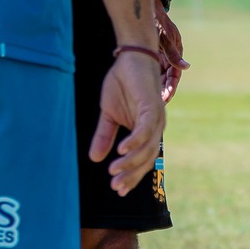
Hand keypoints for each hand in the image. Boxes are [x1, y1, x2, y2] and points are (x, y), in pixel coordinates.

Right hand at [90, 50, 165, 194]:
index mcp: (147, 131)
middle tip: (115, 187)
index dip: (131, 176)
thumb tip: (93, 159)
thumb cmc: (122, 84)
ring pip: (147, 147)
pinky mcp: (151, 105)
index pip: (142, 160)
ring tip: (113, 171)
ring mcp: (155, 117)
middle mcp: (155, 127)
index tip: (117, 190)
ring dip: (130, 161)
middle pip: (147, 158)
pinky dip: (134, 141)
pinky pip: (145, 129)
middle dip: (131, 175)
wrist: (129, 58)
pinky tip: (121, 150)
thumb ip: (105, 136)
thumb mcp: (109, 114)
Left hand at [154, 0, 187, 102]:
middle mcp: (169, 57)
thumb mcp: (166, 37)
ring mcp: (161, 55)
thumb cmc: (159, 20)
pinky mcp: (153, 54)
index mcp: (176, 53)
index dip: (170, 88)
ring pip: (159, 76)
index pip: (174, 76)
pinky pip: (152, 69)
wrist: (149, 8)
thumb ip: (173, 53)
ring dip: (155, 87)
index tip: (166, 99)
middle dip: (163, 91)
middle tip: (157, 105)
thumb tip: (186, 67)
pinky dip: (149, 78)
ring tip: (149, 100)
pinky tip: (140, 87)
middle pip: (167, 79)